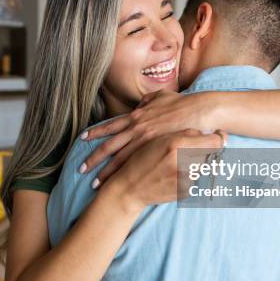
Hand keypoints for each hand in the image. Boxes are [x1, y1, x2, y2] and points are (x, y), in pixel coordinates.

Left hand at [80, 90, 226, 185]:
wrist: (199, 111)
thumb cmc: (183, 103)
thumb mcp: (162, 96)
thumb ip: (149, 100)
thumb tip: (141, 103)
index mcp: (136, 115)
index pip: (111, 125)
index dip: (96, 131)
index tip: (83, 138)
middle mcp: (135, 128)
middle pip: (109, 145)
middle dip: (93, 158)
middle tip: (81, 168)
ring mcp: (144, 141)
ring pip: (118, 159)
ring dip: (105, 171)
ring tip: (94, 183)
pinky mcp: (154, 151)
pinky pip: (134, 165)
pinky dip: (123, 174)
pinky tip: (117, 184)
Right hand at [102, 129, 226, 211]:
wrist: (130, 188)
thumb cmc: (142, 159)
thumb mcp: (160, 139)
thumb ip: (186, 133)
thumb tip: (209, 133)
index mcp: (177, 145)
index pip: (215, 141)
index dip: (217, 138)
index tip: (217, 136)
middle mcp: (185, 163)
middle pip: (212, 154)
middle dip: (205, 151)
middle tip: (193, 151)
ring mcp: (188, 180)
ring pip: (205, 166)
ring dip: (197, 164)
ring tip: (178, 164)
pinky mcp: (188, 191)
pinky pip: (197, 179)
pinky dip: (190, 176)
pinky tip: (174, 176)